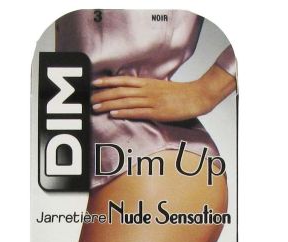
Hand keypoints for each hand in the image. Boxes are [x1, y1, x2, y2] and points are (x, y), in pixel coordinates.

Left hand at [91, 67, 235, 121]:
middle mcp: (147, 90)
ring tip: (96, 107)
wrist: (196, 97)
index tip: (94, 82)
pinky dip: (123, 113)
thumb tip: (135, 92)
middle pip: (121, 91)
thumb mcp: (161, 87)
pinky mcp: (156, 112)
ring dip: (109, 105)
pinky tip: (113, 114)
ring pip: (125, 102)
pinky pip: (136, 112)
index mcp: (147, 83)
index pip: (123, 80)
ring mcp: (151, 101)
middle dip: (104, 95)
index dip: (108, 81)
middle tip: (90, 99)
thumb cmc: (179, 94)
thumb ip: (147, 89)